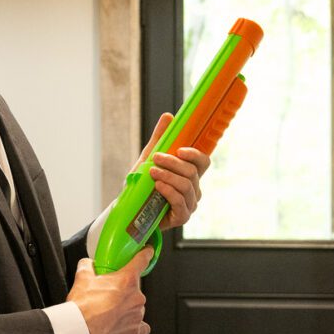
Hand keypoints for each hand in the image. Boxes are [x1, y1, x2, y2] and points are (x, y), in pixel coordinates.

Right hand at [68, 248, 153, 333]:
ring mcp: (138, 314)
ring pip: (135, 307)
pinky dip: (132, 326)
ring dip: (125, 309)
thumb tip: (87, 264)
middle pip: (133, 289)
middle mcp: (136, 297)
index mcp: (126, 280)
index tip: (147, 252)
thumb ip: (87, 267)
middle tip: (107, 297)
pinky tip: (120, 326)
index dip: (145, 254)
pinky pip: (140, 326)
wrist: (80, 332)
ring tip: (108, 314)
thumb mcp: (82, 279)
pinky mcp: (136, 331)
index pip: (142, 260)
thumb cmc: (83, 308)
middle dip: (122, 292)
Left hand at [138, 112, 211, 232]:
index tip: (179, 150)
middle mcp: (194, 189)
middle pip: (192, 172)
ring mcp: (190, 204)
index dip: (195, 155)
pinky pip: (180, 202)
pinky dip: (169, 191)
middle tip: (156, 159)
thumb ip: (160, 139)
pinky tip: (158, 186)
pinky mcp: (182, 217)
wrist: (130, 209)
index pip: (203, 162)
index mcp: (190, 175)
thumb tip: (168, 116)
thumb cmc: (144, 184)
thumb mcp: (149, 159)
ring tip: (152, 172)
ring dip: (168, 176)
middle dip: (173, 163)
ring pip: (186, 186)